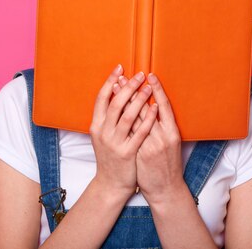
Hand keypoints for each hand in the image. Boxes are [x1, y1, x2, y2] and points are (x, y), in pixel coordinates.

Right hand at [90, 65, 157, 198]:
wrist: (111, 183)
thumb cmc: (110, 155)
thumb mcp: (103, 135)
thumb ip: (107, 116)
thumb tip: (115, 90)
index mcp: (96, 126)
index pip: (101, 98)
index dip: (110, 81)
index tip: (120, 68)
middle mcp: (103, 133)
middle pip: (115, 103)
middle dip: (128, 87)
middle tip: (140, 75)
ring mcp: (114, 143)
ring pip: (128, 116)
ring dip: (139, 99)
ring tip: (149, 87)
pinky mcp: (127, 153)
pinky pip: (140, 132)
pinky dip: (148, 118)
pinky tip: (155, 107)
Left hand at [112, 72, 185, 204]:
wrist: (165, 189)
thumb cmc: (168, 163)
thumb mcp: (170, 142)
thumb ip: (162, 125)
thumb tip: (153, 105)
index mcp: (172, 132)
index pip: (164, 106)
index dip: (158, 90)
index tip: (150, 75)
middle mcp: (162, 137)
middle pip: (145, 109)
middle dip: (133, 91)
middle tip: (125, 77)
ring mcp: (149, 146)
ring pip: (133, 119)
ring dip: (123, 101)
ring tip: (116, 87)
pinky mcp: (137, 154)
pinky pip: (127, 133)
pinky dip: (120, 120)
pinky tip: (113, 110)